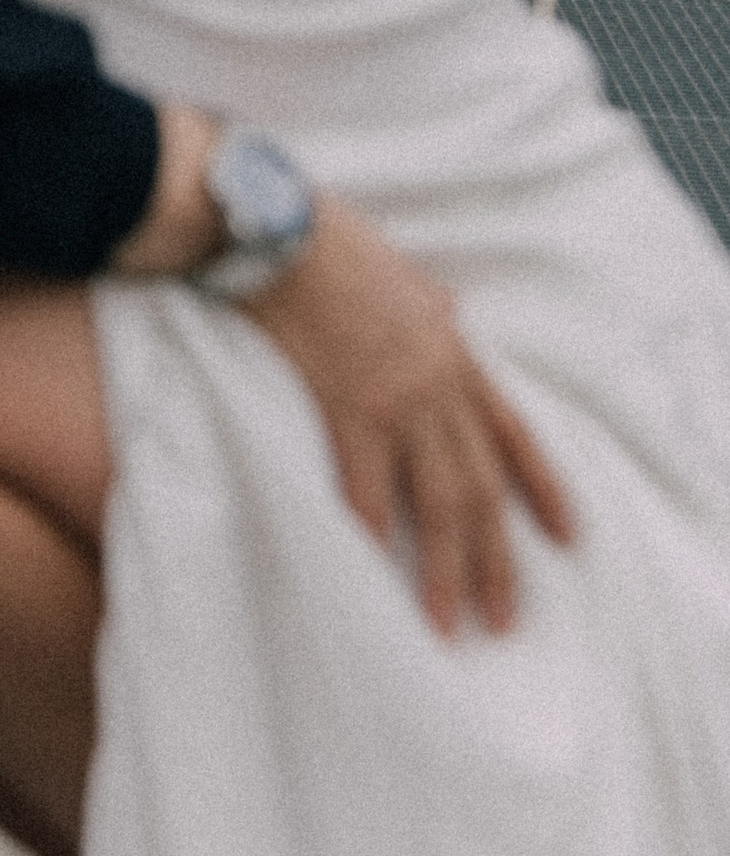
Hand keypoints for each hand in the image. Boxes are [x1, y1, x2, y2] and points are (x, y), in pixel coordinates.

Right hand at [245, 196, 574, 635]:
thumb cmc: (336, 245)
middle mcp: (440, 386)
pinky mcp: (351, 409)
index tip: (568, 536)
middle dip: (496, 559)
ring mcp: (400, 401)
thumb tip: (447, 308)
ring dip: (446, 569)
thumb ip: (431, 303)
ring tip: (446, 622)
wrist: (287, 233)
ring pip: (439, 501)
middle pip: (482, 487)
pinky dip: (371, 534)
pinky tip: (371, 574)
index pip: (515, 433)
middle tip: (502, 618)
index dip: (544, 488)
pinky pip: (367, 488)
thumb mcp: (405, 271)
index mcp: (455, 353)